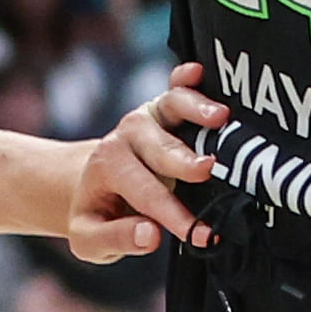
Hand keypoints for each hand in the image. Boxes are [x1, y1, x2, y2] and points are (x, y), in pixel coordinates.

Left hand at [73, 64, 230, 254]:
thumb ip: (116, 239)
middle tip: (208, 170)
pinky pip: (176, 89)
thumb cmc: (99, 216)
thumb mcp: (90, 240)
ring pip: (170, 108)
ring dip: (195, 110)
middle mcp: (128, 137)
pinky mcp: (165, 108)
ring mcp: (148, 118)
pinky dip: (187, 79)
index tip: (202, 235)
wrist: (95, 185)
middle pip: (160, 148)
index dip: (174, 214)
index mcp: (109, 169)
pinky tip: (199, 71)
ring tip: (220, 117)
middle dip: (184, 160)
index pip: (146, 193)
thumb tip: (152, 235)